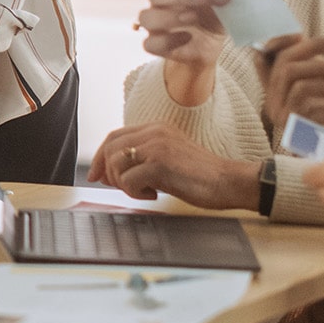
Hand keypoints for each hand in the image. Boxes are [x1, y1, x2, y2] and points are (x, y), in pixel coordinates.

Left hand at [89, 124, 257, 209]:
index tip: (95, 176)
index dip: (99, 157)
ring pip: (116, 164)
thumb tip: (108, 172)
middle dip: (108, 173)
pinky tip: (153, 195)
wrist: (228, 181)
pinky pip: (128, 180)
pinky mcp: (160, 163)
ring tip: (144, 191)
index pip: (114, 137)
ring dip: (123, 184)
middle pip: (110, 149)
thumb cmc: (200, 176)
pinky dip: (135, 192)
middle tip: (121, 188)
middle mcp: (154, 132)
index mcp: (155, 128)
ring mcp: (157, 146)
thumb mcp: (168, 158)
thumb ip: (142, 158)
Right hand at [137, 0, 228, 104]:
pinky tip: (187, 39)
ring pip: (146, 17)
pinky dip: (167, 41)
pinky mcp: (155, 44)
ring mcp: (154, 24)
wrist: (214, 43)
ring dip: (170, 17)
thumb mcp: (223, 3)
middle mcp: (160, 2)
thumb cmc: (216, 16)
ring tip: (193, 19)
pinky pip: (149, 44)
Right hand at [261, 35, 323, 142]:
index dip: (276, 42)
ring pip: (288, 72)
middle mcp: (273, 99)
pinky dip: (320, 86)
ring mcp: (278, 111)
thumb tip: (296, 35)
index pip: (261, 58)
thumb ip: (306, 57)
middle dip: (313, 46)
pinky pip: (298, 89)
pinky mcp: (290, 120)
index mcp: (279, 87)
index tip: (301, 34)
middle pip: (282, 60)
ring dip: (321, 67)